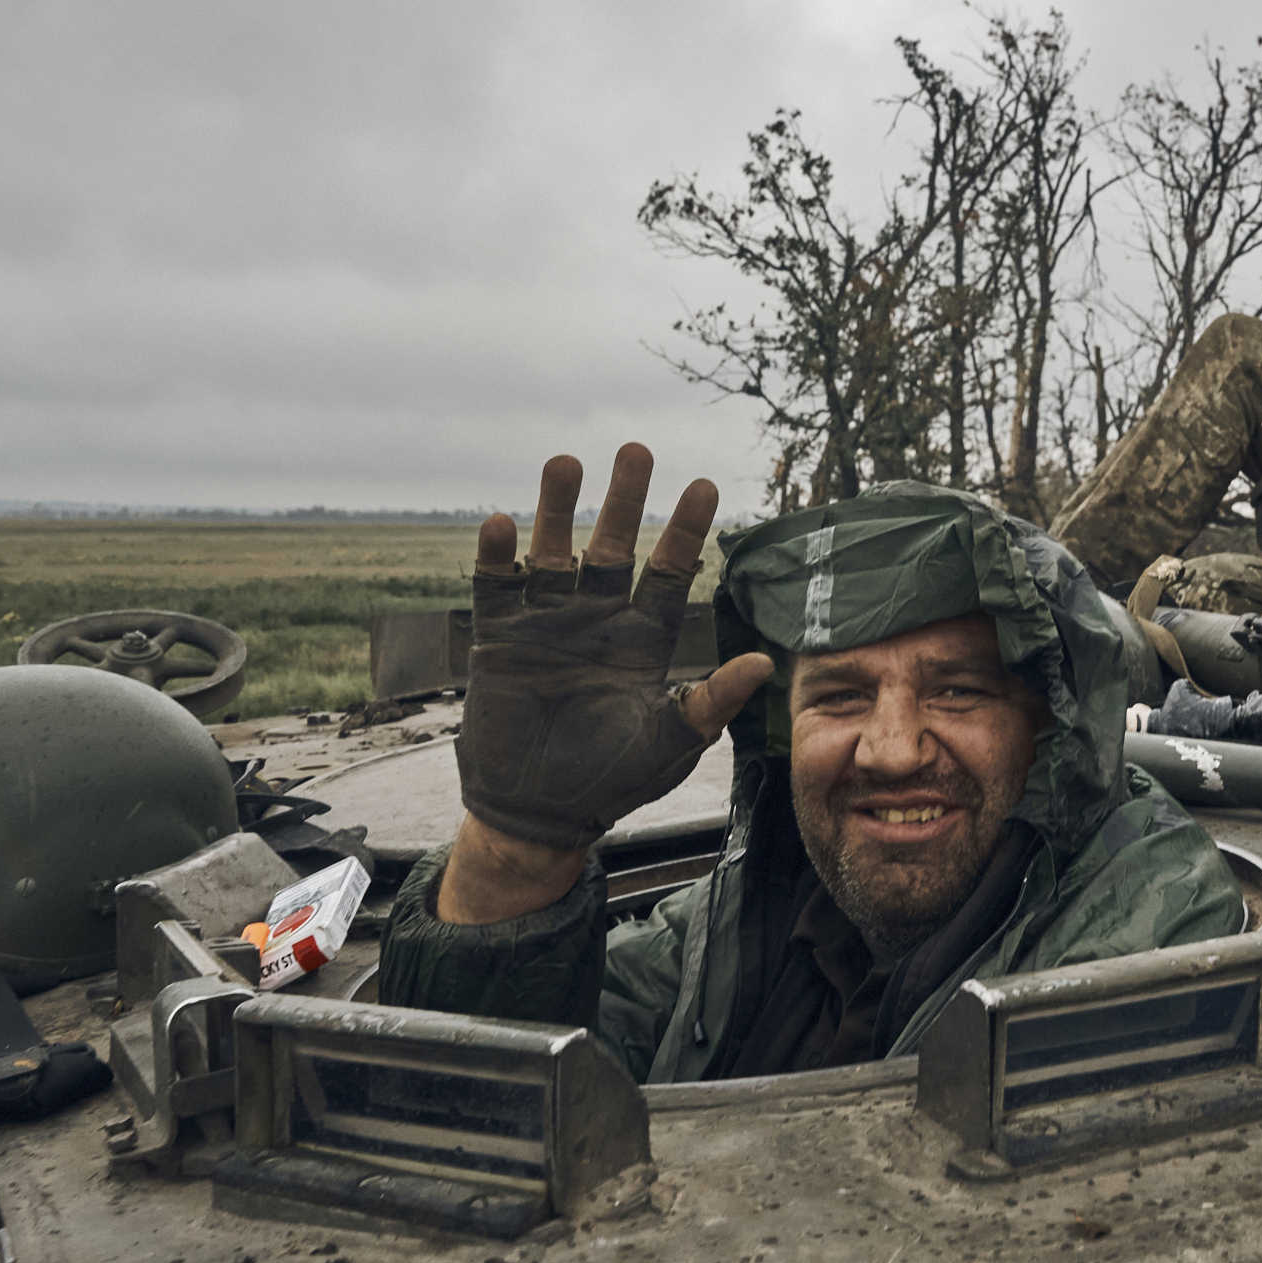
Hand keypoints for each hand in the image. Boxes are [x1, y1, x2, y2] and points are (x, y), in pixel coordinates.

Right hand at [436, 443, 773, 923]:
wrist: (540, 812)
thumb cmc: (612, 780)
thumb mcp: (670, 742)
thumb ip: (711, 702)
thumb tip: (763, 662)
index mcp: (643, 636)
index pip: (670, 569)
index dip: (686, 528)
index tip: (705, 484)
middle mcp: (597, 618)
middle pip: (614, 545)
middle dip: (626, 498)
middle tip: (638, 450)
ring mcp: (547, 624)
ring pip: (554, 552)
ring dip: (556, 509)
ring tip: (566, 462)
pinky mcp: (500, 640)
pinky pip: (498, 589)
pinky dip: (498, 558)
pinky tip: (502, 523)